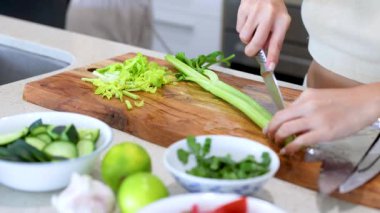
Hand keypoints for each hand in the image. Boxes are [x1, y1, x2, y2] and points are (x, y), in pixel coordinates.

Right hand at [236, 0, 290, 69]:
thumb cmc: (273, 8)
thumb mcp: (279, 22)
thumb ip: (273, 40)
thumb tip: (265, 56)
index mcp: (281, 20)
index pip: (276, 43)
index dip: (272, 57)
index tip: (269, 68)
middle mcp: (269, 15)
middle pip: (256, 43)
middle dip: (252, 51)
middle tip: (252, 50)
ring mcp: (255, 12)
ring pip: (244, 37)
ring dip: (247, 38)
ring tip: (253, 28)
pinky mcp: (244, 9)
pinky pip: (239, 29)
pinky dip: (242, 28)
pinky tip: (249, 20)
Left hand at [265, 85, 379, 154]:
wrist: (364, 103)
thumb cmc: (344, 102)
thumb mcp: (320, 98)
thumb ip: (304, 107)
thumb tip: (292, 121)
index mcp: (305, 97)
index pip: (282, 111)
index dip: (273, 122)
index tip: (269, 129)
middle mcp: (307, 106)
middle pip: (279, 119)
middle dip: (271, 130)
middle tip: (270, 137)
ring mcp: (315, 119)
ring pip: (286, 129)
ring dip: (278, 138)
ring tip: (278, 144)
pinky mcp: (324, 132)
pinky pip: (300, 141)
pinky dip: (289, 147)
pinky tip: (287, 151)